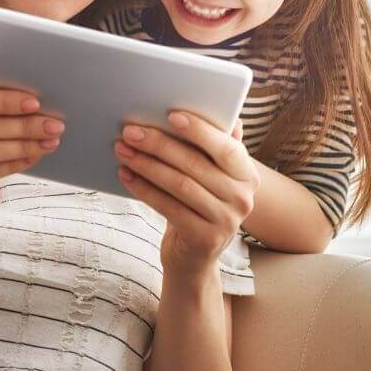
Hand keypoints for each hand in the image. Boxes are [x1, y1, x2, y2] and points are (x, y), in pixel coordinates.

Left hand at [114, 113, 258, 278]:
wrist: (194, 258)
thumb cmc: (199, 204)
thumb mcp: (211, 175)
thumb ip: (214, 146)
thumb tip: (218, 112)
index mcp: (248, 174)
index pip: (226, 147)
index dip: (200, 130)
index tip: (170, 115)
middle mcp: (243, 198)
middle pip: (196, 164)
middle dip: (159, 144)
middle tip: (130, 131)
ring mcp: (226, 221)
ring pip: (179, 184)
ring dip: (146, 165)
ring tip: (122, 150)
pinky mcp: (205, 240)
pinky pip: (169, 207)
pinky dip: (144, 189)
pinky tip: (126, 175)